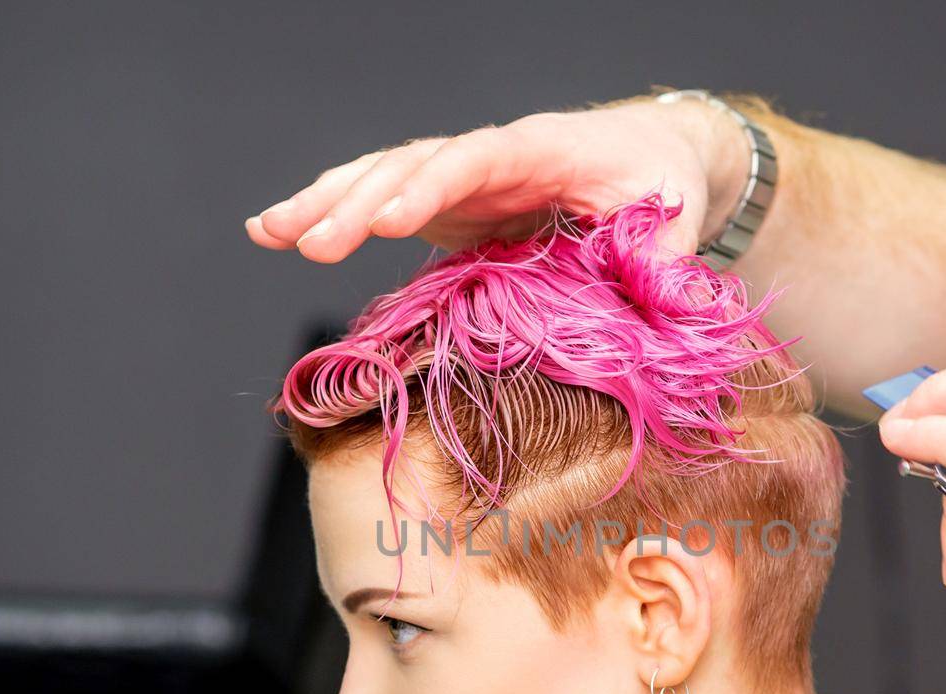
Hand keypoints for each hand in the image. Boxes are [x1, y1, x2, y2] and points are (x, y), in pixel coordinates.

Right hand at [244, 95, 748, 264]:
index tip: (393, 217)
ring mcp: (461, 179)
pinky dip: (330, 211)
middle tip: (311, 243)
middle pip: (412, 165)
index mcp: (542, 149)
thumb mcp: (676, 211)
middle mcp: (489, 156)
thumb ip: (666, 251)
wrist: (648, 156)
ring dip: (325, 202)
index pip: (478, 158)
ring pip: (382, 176)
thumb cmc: (661, 180)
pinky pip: (379, 200)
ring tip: (270, 233)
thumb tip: (663, 292)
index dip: (434, 184)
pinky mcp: (445, 204)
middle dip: (359, 200)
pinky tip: (277, 231)